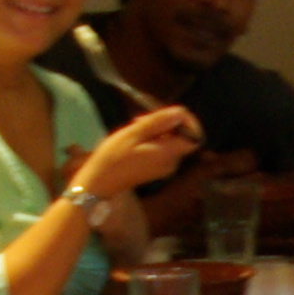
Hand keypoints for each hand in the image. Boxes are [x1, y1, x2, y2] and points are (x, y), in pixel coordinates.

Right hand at [77, 106, 204, 200]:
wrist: (100, 182)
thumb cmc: (114, 157)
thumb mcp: (134, 133)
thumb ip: (159, 122)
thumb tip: (181, 112)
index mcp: (168, 154)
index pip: (193, 137)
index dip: (186, 122)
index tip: (168, 113)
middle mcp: (171, 163)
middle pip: (181, 137)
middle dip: (167, 123)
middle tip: (142, 118)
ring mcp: (164, 167)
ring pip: (170, 141)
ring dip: (157, 130)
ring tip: (135, 126)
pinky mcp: (155, 169)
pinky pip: (162, 149)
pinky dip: (153, 139)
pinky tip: (135, 136)